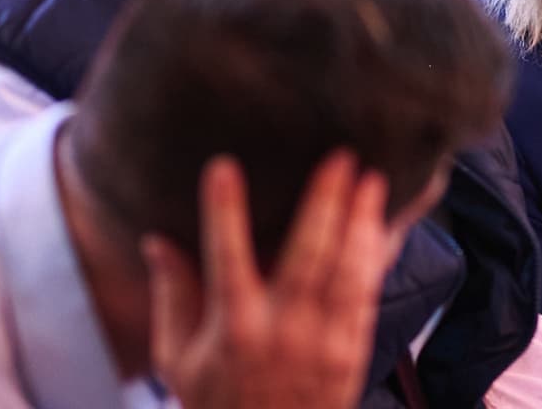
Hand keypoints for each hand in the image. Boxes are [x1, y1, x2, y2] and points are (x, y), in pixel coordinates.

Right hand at [145, 152, 400, 408]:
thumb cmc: (217, 402)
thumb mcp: (177, 359)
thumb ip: (172, 297)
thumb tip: (155, 241)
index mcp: (232, 328)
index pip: (225, 259)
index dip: (224, 213)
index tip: (223, 165)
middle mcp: (280, 331)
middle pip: (306, 256)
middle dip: (324, 203)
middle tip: (339, 156)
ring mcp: (322, 342)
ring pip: (346, 271)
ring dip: (361, 222)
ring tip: (372, 178)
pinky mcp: (351, 351)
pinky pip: (368, 295)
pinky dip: (377, 257)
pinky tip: (385, 224)